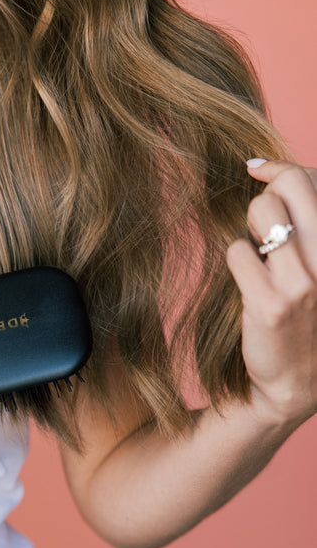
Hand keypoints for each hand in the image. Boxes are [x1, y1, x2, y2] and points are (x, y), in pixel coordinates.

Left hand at [225, 159, 316, 426]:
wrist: (298, 380)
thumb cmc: (308, 314)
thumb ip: (308, 221)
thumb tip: (269, 168)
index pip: (313, 180)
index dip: (281, 166)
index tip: (257, 167)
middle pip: (290, 184)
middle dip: (266, 193)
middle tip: (262, 223)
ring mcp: (306, 282)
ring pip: (262, 211)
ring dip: (251, 229)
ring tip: (261, 258)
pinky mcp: (273, 303)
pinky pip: (238, 251)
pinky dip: (237, 261)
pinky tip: (250, 283)